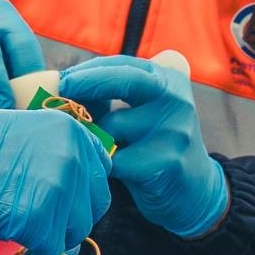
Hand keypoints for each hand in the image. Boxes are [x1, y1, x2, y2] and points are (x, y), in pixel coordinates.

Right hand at [0, 107, 114, 254]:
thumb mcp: (17, 131)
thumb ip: (48, 150)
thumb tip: (69, 179)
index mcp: (69, 129)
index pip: (100, 171)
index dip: (81, 193)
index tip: (59, 204)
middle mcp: (72, 154)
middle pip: (94, 205)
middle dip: (70, 221)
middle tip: (41, 230)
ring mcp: (60, 186)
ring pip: (75, 233)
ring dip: (52, 242)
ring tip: (26, 242)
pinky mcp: (41, 218)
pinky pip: (52, 252)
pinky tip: (18, 254)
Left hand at [54, 52, 228, 237]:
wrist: (193, 189)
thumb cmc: (154, 144)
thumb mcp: (144, 110)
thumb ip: (116, 93)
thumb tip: (61, 82)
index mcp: (170, 80)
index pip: (123, 65)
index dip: (89, 70)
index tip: (63, 78)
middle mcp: (176, 99)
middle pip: (124, 80)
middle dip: (87, 82)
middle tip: (61, 89)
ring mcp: (174, 130)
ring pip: (112, 126)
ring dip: (95, 136)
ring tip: (99, 146)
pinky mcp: (166, 161)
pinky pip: (115, 159)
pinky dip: (104, 164)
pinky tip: (110, 169)